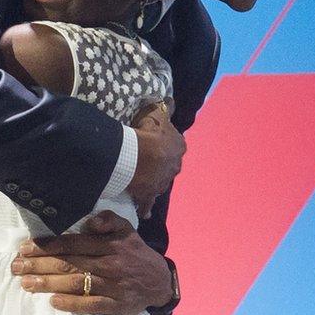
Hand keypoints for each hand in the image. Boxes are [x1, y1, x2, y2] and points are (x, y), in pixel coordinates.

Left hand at [10, 210, 172, 314]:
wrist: (159, 280)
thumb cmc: (134, 252)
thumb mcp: (125, 229)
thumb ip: (108, 219)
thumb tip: (91, 221)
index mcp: (109, 245)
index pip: (73, 243)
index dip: (48, 245)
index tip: (26, 247)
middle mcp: (110, 264)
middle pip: (69, 263)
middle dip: (40, 264)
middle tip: (16, 266)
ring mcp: (113, 286)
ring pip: (76, 283)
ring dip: (49, 284)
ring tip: (26, 283)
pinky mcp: (117, 305)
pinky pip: (92, 305)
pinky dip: (73, 304)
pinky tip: (54, 301)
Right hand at [127, 103, 184, 217]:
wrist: (136, 155)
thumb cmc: (147, 132)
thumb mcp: (156, 114)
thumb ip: (164, 108)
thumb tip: (171, 100)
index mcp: (179, 146)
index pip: (174, 143)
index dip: (162, 141)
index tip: (153, 140)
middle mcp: (176, 166)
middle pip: (168, 163)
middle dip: (160, 162)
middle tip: (146, 158)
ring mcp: (164, 182)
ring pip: (160, 180)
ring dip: (153, 179)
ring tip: (141, 177)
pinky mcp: (151, 194)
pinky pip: (148, 202)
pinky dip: (146, 208)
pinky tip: (145, 214)